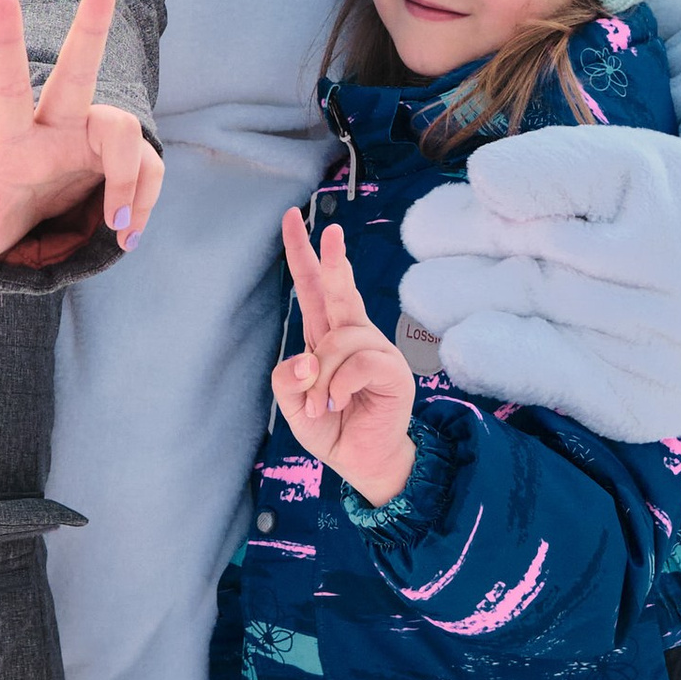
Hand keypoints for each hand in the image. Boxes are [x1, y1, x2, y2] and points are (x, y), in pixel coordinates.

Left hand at [0, 0, 163, 274]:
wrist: (34, 228)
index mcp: (14, 138)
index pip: (7, 83)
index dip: (5, 38)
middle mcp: (56, 125)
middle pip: (77, 70)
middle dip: (91, 24)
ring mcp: (92, 137)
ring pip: (125, 131)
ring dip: (127, 181)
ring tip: (117, 226)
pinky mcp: (123, 157)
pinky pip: (147, 169)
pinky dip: (143, 204)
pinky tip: (126, 234)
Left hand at [271, 210, 416, 506]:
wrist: (362, 462)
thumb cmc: (330, 427)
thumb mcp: (293, 405)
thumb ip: (287, 379)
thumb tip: (307, 360)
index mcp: (326, 335)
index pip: (313, 286)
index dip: (302, 252)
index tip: (291, 217)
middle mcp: (352, 335)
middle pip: (339, 289)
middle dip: (332, 259)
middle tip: (331, 232)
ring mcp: (375, 350)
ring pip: (338, 340)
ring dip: (320, 377)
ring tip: (320, 406)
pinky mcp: (392, 370)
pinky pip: (359, 361)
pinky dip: (339, 384)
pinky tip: (337, 402)